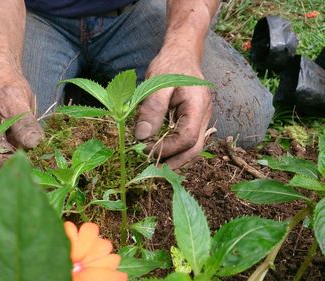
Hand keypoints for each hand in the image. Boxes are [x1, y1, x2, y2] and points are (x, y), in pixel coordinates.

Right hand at [0, 65, 43, 168]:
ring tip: (45, 161)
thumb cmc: (5, 83)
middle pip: (4, 162)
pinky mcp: (5, 139)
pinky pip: (16, 150)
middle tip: (44, 166)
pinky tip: (41, 152)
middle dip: (23, 165)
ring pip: (11, 158)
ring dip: (27, 159)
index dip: (17, 165)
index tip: (38, 168)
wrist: (0, 72)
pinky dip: (28, 151)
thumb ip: (23, 123)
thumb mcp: (15, 99)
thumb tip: (34, 144)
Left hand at [135, 48, 211, 168]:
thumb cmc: (170, 65)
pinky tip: (161, 152)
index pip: (187, 138)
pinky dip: (176, 149)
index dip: (168, 149)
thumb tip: (142, 137)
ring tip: (155, 165)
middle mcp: (204, 115)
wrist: (182, 53)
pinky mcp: (194, 119)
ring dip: (175, 158)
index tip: (147, 151)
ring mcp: (201, 118)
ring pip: (193, 146)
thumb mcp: (157, 84)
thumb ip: (151, 109)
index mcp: (198, 106)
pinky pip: (188, 139)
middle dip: (175, 162)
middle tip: (153, 171)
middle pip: (195, 148)